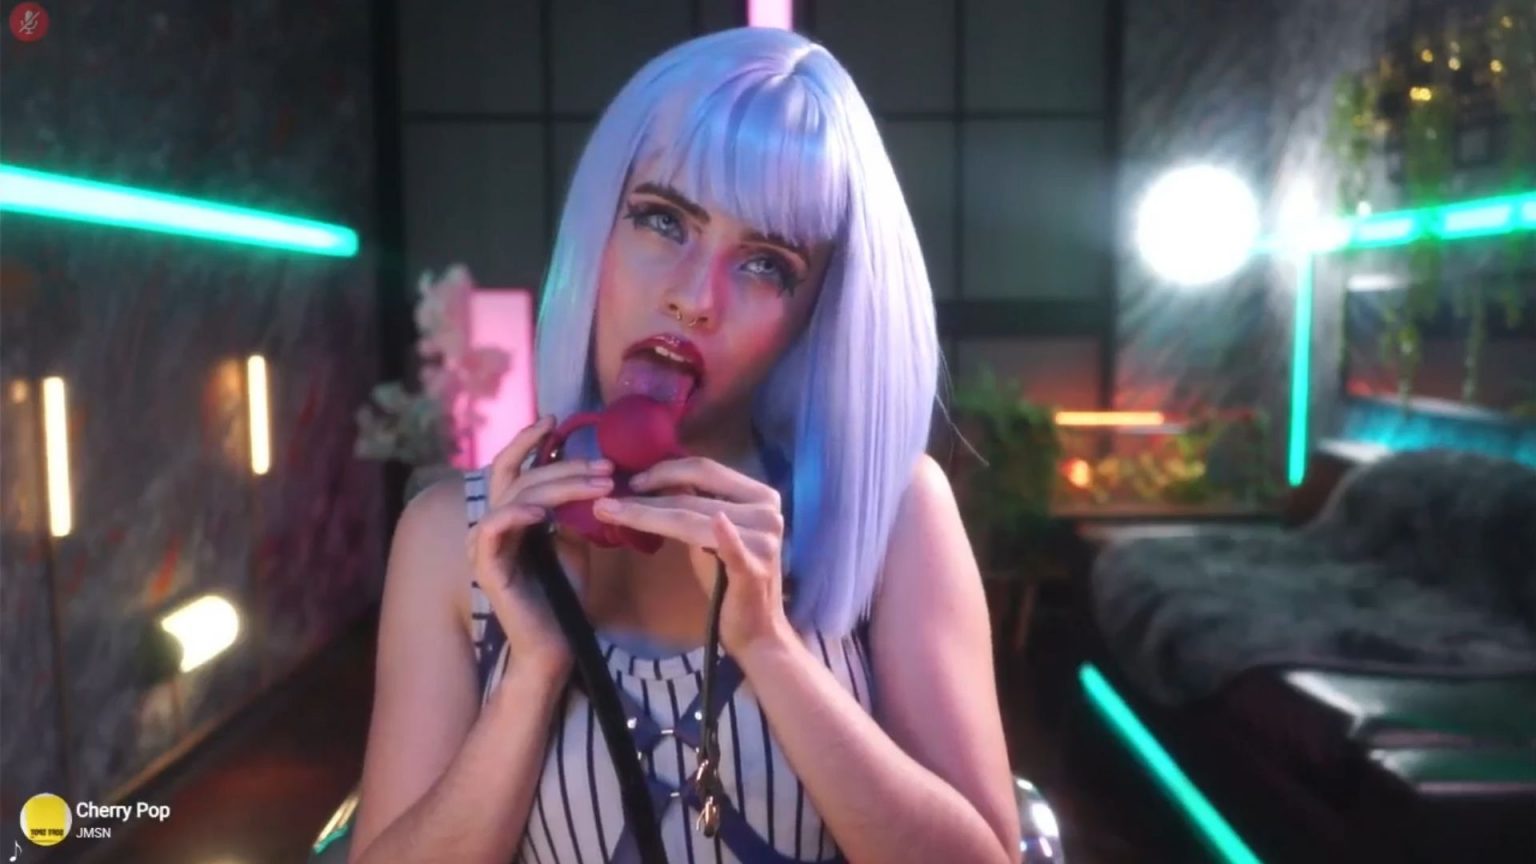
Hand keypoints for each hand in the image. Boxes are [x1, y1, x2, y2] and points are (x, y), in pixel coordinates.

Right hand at [467, 415, 613, 683]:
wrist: (558, 644)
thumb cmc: (565, 595)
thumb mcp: (573, 541)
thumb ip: (570, 510)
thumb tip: (586, 477)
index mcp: (510, 517)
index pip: (512, 467)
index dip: (529, 441)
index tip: (556, 420)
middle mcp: (492, 525)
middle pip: (521, 476)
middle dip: (566, 465)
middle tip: (606, 466)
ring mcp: (486, 545)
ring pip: (517, 495)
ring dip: (560, 484)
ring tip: (599, 484)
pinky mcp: (486, 566)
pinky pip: (493, 527)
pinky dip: (517, 513)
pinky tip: (544, 513)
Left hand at [591, 457, 792, 655]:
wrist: (756, 630)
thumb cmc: (729, 581)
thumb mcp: (710, 536)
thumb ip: (695, 506)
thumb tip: (657, 479)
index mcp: (760, 495)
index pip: (705, 469)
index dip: (665, 470)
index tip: (631, 481)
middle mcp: (767, 512)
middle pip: (693, 496)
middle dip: (645, 496)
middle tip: (605, 500)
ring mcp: (763, 539)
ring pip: (692, 519)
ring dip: (646, 515)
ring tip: (610, 512)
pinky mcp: (755, 568)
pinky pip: (732, 549)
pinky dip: (725, 537)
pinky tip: (717, 525)